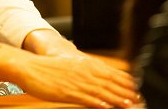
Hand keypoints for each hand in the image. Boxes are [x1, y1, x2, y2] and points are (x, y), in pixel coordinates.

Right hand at [6, 47, 138, 107]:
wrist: (28, 67)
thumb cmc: (46, 68)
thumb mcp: (68, 66)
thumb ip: (84, 71)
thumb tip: (97, 77)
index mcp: (84, 64)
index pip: (110, 72)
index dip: (125, 81)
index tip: (137, 88)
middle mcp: (83, 71)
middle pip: (109, 82)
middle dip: (125, 91)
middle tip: (139, 99)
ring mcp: (76, 82)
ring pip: (101, 91)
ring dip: (117, 98)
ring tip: (130, 104)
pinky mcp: (67, 92)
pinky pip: (86, 98)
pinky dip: (98, 102)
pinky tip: (107, 106)